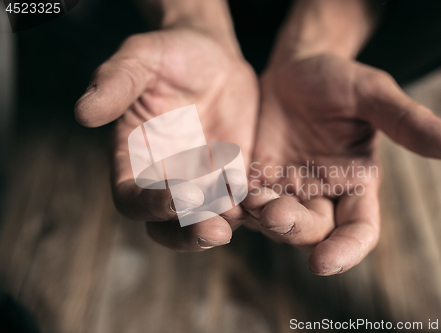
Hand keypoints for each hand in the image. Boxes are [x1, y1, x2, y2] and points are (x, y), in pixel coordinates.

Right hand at [75, 27, 258, 250]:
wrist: (213, 56)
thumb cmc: (168, 55)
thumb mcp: (140, 60)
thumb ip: (115, 83)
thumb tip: (82, 112)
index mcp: (133, 161)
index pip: (132, 199)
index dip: (151, 204)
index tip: (180, 195)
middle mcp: (165, 180)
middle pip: (168, 226)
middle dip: (190, 233)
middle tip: (215, 231)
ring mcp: (201, 182)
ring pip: (207, 221)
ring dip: (223, 224)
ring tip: (241, 214)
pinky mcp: (231, 176)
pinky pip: (239, 202)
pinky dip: (249, 206)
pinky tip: (264, 200)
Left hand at [244, 47, 440, 274]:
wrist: (294, 69)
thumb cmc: (338, 80)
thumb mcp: (371, 94)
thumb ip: (406, 121)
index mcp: (356, 186)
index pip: (358, 231)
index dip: (346, 251)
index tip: (324, 263)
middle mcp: (321, 196)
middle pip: (310, 232)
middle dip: (293, 228)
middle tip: (274, 209)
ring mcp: (285, 191)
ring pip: (273, 223)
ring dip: (261, 219)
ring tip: (249, 199)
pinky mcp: (254, 180)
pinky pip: (243, 203)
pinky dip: (234, 206)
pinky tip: (222, 197)